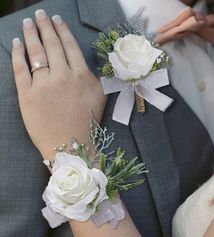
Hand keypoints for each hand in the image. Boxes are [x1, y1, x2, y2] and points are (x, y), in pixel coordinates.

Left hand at [12, 10, 106, 159]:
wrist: (70, 147)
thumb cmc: (86, 125)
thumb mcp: (99, 98)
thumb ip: (94, 78)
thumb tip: (84, 64)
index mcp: (81, 76)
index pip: (70, 46)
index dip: (62, 30)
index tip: (56, 20)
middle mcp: (63, 76)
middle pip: (52, 45)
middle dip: (45, 26)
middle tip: (40, 14)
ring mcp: (44, 85)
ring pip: (36, 53)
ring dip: (31, 34)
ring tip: (28, 23)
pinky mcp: (27, 95)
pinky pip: (20, 69)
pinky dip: (17, 54)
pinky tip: (16, 43)